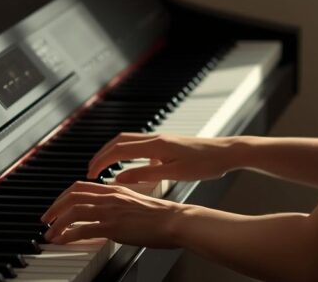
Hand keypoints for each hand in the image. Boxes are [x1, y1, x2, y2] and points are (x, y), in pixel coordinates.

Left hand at [40, 181, 187, 246]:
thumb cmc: (162, 215)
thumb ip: (121, 203)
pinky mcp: (113, 226)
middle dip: (55, 207)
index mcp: (116, 190)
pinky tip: (63, 240)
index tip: (58, 205)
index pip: (82, 187)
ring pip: (74, 211)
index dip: (65, 196)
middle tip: (46, 218)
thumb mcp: (137, 202)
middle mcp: (110, 197)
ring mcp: (110, 211)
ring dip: (57, 222)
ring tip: (50, 232)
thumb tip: (110, 211)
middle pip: (72, 195)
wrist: (175, 220)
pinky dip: (68, 235)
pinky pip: (83, 229)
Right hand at [87, 132, 235, 182]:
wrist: (226, 152)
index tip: (90, 174)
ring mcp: (161, 138)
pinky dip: (126, 151)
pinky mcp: (167, 142)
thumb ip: (146, 175)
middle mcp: (156, 138)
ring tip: (103, 166)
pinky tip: (129, 164)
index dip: (101, 161)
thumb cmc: (206, 164)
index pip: (119, 150)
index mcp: (156, 146)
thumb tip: (119, 178)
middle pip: (119, 141)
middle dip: (102, 154)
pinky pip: (139, 143)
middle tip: (90, 170)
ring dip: (112, 151)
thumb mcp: (174, 174)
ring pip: (128, 140)